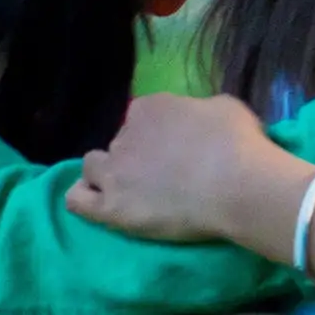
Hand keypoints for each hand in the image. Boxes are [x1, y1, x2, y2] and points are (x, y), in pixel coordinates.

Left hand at [77, 93, 301, 250]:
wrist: (236, 184)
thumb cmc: (238, 143)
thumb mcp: (223, 107)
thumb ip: (198, 111)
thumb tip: (197, 120)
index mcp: (148, 108)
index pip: (141, 117)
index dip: (157, 134)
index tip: (176, 148)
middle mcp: (123, 135)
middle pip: (120, 144)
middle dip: (136, 156)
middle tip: (164, 175)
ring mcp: (114, 172)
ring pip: (92, 167)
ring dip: (106, 174)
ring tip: (131, 191)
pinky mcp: (110, 207)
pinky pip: (77, 200)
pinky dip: (84, 198)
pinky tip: (100, 204)